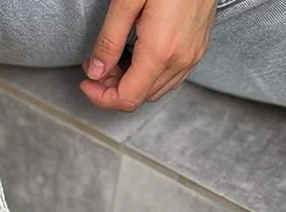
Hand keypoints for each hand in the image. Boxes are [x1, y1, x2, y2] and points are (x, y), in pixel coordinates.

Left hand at [80, 0, 216, 111]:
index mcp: (161, 50)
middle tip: (96, 66)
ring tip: (114, 60)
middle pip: (140, 97)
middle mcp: (180, 59)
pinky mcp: (198, 47)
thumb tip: (95, 72)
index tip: (86, 83)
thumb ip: (109, 39)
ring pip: (155, 90)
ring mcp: (192, 55)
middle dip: (113, 88)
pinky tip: (136, 56)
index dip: (101, 98)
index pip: (127, 98)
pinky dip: (148, 76)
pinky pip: (170, 77)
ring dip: (131, 83)